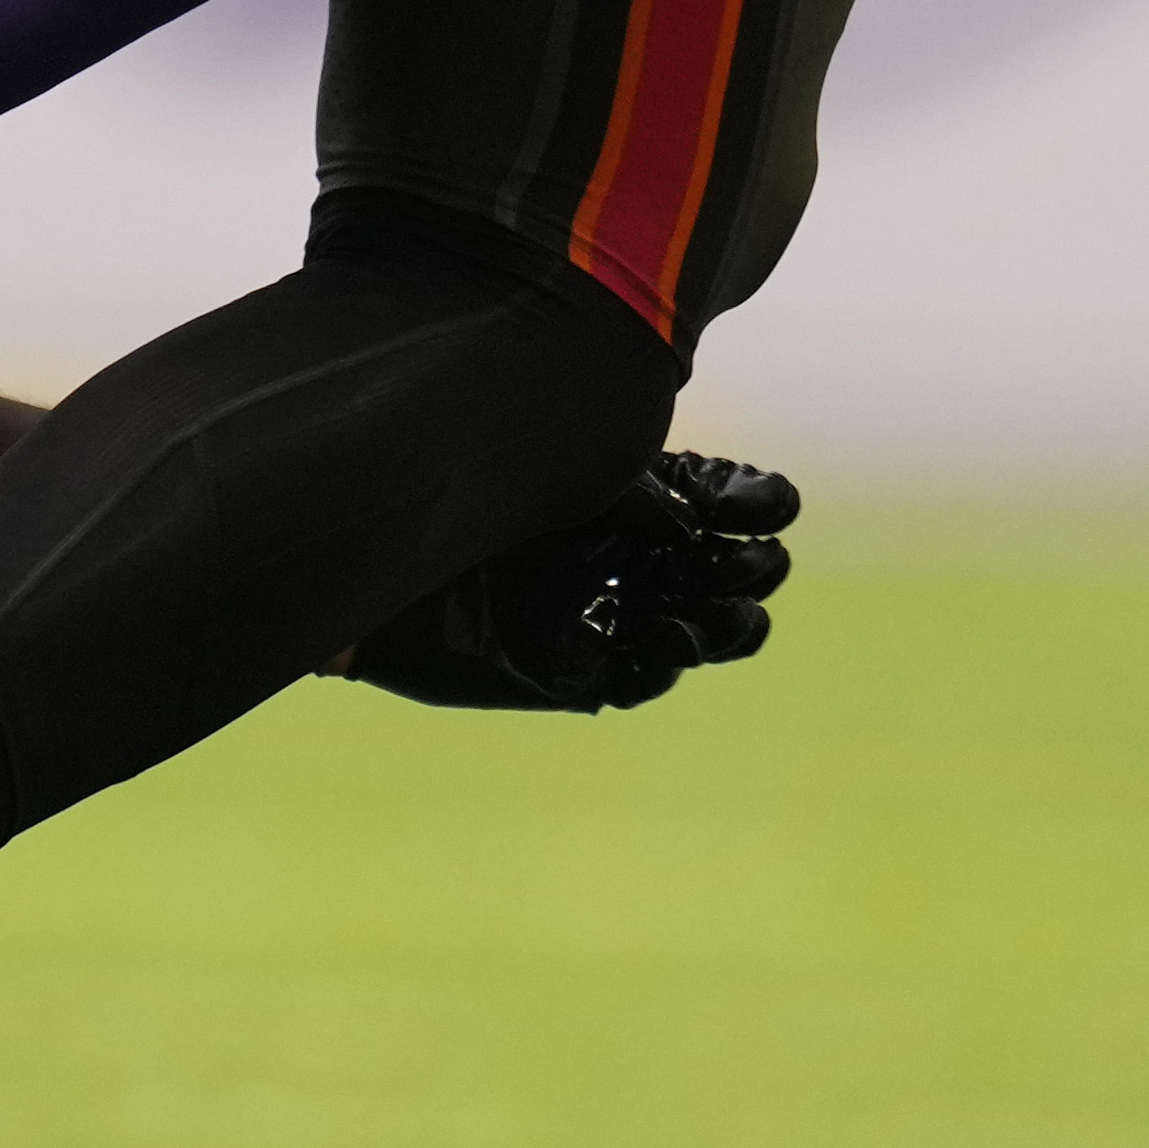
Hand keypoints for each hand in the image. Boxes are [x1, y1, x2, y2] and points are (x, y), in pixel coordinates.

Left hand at [341, 447, 799, 712]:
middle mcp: (616, 560)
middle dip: (746, 568)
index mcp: (620, 499)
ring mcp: (595, 616)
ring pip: (687, 629)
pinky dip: (661, 663)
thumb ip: (628, 488)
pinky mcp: (567, 671)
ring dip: (722, 626)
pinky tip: (673, 642)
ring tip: (736, 615)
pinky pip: (631, 678)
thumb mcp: (557, 469)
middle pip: (710, 572)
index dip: (749, 504)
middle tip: (759, 561)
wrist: (374, 548)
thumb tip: (696, 519)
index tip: (774, 503)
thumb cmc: (461, 486)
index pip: (709, 503)